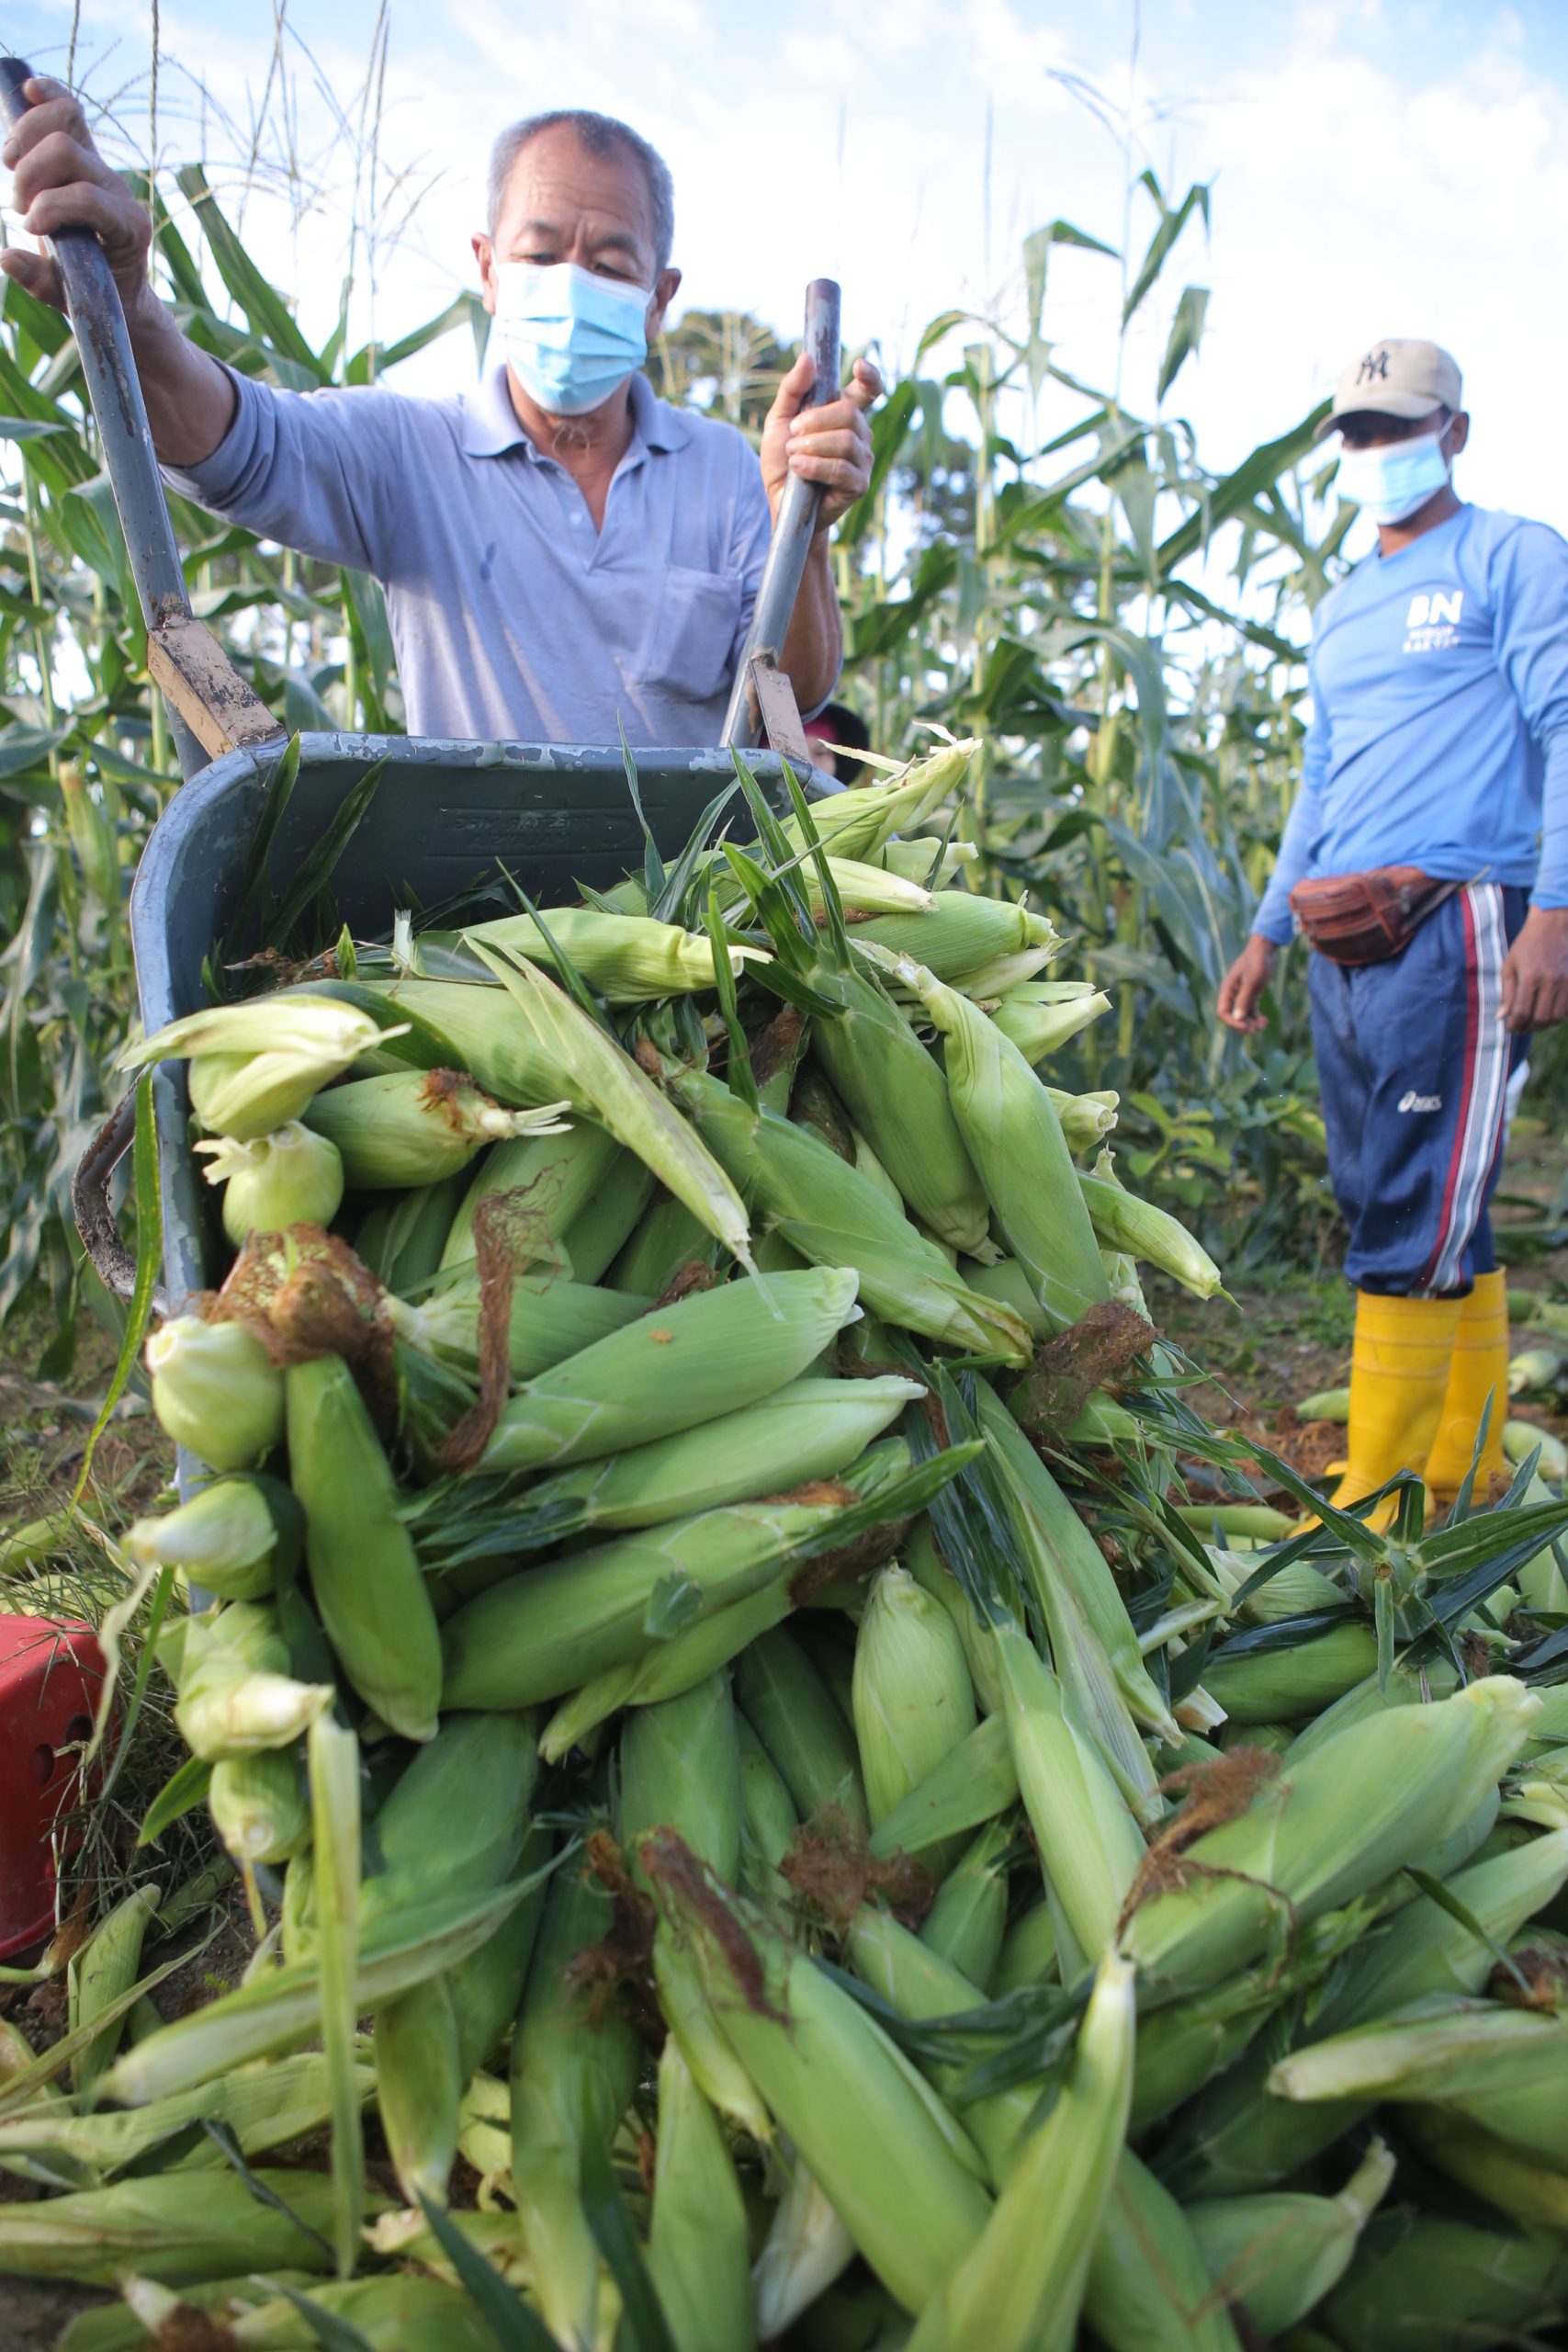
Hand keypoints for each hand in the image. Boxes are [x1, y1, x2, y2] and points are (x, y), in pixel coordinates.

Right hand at [1, 77, 152, 317]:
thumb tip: (6, 257)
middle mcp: (119, 189)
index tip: (31, 228)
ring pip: (64, 121)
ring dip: (24, 142)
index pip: (86, 197)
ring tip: (12, 170)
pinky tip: (28, 91)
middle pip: (65, 151)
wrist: (116, 285)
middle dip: (29, 176)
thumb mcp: (70, 297)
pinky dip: (47, 96)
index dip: (49, 207)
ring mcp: (102, 168)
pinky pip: (69, 111)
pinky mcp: (84, 152)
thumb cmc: (94, 292)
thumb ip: (40, 280)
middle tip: (21, 207)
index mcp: (128, 226)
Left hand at [761, 353, 881, 532]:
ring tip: (792, 456)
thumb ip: (792, 389)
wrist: (779, 502)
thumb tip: (808, 358)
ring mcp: (862, 460)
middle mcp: (860, 434)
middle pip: (849, 413)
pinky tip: (798, 469)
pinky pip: (842, 468)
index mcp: (845, 414)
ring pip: (845, 441)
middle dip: (815, 421)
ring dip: (811, 446)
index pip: (868, 390)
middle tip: (793, 435)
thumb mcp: (779, 420)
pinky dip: (814, 466)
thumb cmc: (782, 461)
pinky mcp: (859, 485)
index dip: (869, 377)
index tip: (859, 366)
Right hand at [1217, 934, 1278, 1032]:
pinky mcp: (1252, 993)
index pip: (1223, 1012)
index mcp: (1228, 989)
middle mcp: (1233, 994)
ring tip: (1263, 1025)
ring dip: (1251, 1023)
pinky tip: (1265, 1020)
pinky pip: (1251, 1011)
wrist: (1267, 947)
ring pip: (1243, 1015)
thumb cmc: (1257, 961)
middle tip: (1256, 1029)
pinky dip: (1257, 1018)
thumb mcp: (1252, 980)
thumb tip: (1238, 1018)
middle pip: (1232, 1017)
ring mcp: (1242, 994)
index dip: (1232, 1022)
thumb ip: (1244, 999)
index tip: (1246, 1026)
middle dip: (1243, 1025)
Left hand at [1502, 906, 1567, 1032]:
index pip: (1522, 1012)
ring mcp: (1566, 982)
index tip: (1510, 1028)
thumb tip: (1502, 1017)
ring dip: (1544, 1025)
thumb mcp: (1510, 964)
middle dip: (1529, 1028)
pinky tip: (1547, 1013)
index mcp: (1530, 977)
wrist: (1554, 924)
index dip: (1515, 1025)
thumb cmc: (1527, 944)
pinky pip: (1567, 1009)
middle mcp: (1550, 981)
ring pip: (1556, 1017)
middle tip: (1521, 1028)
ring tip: (1533, 1023)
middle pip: (1541, 1018)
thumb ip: (1507, 992)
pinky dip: (1557, 1016)